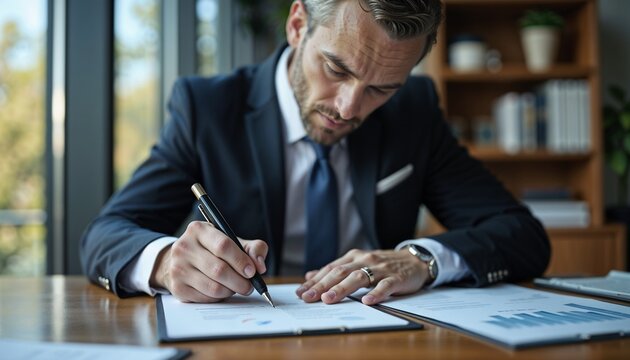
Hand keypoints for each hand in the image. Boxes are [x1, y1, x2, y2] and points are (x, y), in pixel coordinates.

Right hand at [150, 221, 267, 302]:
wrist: (183, 260)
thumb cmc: (213, 250)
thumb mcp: (233, 241)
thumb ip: (253, 248)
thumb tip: (260, 266)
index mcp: (199, 230)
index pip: (223, 246)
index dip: (240, 261)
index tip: (252, 271)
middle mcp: (184, 247)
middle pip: (219, 269)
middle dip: (240, 281)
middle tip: (249, 286)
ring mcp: (178, 268)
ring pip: (213, 287)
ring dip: (231, 291)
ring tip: (236, 287)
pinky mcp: (177, 287)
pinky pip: (206, 298)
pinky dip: (219, 297)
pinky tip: (222, 290)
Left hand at [295, 248, 429, 304]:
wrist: (414, 260)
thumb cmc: (383, 264)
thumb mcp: (357, 263)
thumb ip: (336, 269)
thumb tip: (311, 275)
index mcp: (354, 257)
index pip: (330, 269)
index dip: (315, 280)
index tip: (301, 292)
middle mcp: (364, 260)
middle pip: (340, 272)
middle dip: (322, 285)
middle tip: (308, 297)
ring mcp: (380, 269)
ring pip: (359, 277)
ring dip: (342, 288)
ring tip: (328, 299)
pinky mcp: (396, 278)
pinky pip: (385, 286)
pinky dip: (376, 293)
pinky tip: (367, 301)